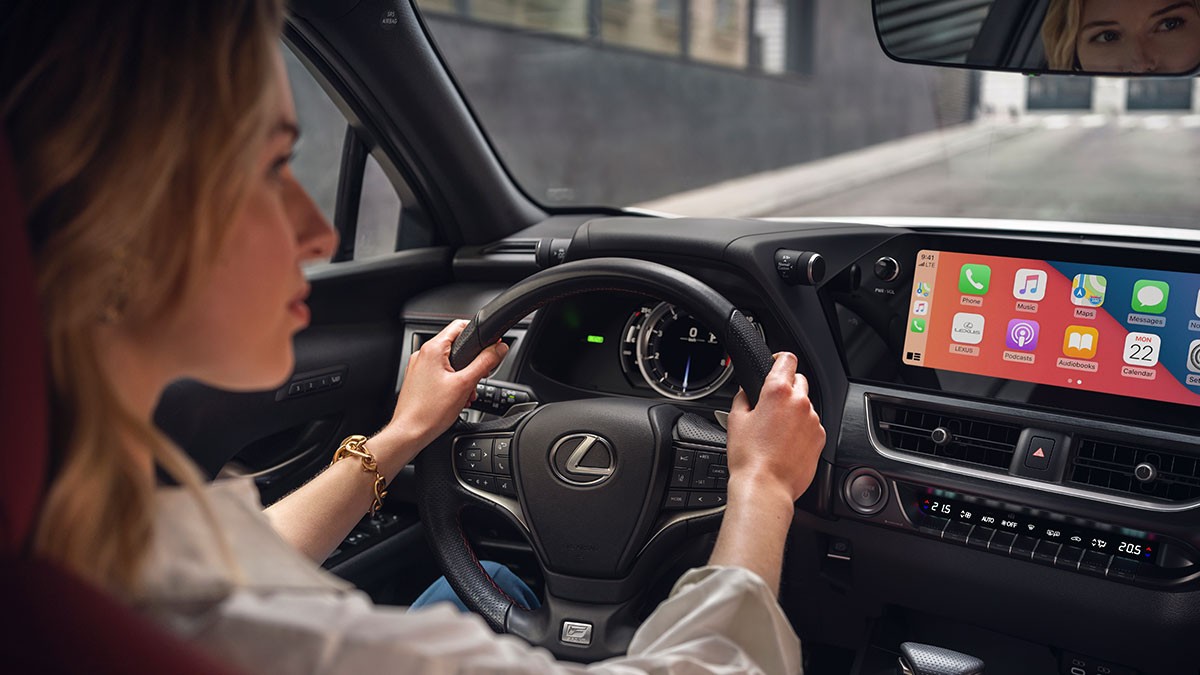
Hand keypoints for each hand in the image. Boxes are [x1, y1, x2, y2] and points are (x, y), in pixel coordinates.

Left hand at [384, 319, 507, 452]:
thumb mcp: (465, 384)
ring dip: (462, 377)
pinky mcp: (418, 380)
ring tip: (465, 395)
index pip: (460, 326)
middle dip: (471, 363)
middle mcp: (422, 355)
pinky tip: (455, 399)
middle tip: (477, 380)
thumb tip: (500, 348)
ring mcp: (418, 368)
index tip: (491, 345)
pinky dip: (451, 383)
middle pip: (456, 347)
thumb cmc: (429, 412)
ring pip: (449, 363)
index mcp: (433, 349)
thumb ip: (484, 363)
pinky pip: (440, 375)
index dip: (478, 333)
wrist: (409, 433)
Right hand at [724, 352, 824, 501]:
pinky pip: (811, 425)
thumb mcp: (736, 419)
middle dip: (786, 387)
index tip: (776, 364)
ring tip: (776, 430)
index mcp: (778, 392)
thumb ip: (744, 397)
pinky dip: (801, 429)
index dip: (780, 359)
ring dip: (793, 411)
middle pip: (799, 381)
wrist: (766, 486)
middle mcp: (800, 403)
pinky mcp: (820, 438)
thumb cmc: (749, 457)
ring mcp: (813, 421)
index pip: (787, 359)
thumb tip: (747, 391)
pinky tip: (786, 443)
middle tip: (770, 404)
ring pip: (805, 405)